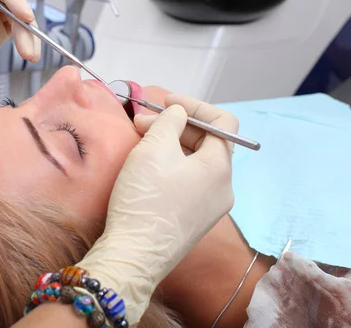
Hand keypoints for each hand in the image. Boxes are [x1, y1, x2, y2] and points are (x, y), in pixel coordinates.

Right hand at [77, 94, 238, 324]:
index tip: (165, 102)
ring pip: (195, 163)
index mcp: (220, 168)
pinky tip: (147, 167)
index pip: (223, 123)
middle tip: (140, 122)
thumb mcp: (154, 149)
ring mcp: (210, 207)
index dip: (194, 105)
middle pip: (207, 143)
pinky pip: (188, 182)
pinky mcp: (193, 221)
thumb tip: (178, 115)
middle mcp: (223, 188)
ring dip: (170, 145)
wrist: (133, 256)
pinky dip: (171, 166)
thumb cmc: (145, 198)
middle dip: (175, 125)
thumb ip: (169, 122)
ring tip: (139, 141)